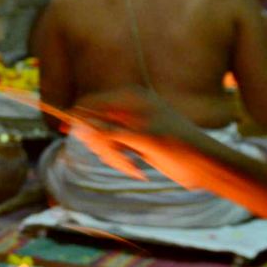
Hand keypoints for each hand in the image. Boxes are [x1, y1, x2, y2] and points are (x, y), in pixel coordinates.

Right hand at [69, 88, 208, 179]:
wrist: (203, 165)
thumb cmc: (177, 147)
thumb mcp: (141, 138)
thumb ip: (109, 130)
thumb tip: (80, 124)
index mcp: (131, 98)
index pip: (92, 102)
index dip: (76, 115)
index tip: (63, 131)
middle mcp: (129, 109)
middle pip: (94, 123)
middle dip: (101, 144)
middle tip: (117, 158)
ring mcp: (131, 126)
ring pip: (102, 139)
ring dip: (112, 156)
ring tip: (131, 166)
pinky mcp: (134, 142)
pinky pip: (113, 149)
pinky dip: (118, 160)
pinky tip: (134, 168)